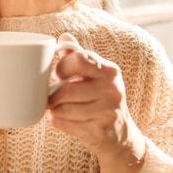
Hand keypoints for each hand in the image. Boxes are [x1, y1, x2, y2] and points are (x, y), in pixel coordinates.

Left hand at [47, 33, 145, 172]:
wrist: (121, 135)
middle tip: (50, 96)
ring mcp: (108, 112)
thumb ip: (79, 56)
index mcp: (109, 71)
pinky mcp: (99, 132)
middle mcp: (112, 90)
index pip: (80, 59)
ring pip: (64, 108)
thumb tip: (64, 37)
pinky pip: (65, 124)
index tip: (57, 74)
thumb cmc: (101, 98)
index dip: (62, 66)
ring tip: (55, 107)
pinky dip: (57, 121)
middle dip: (53, 94)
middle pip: (67, 89)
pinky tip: (60, 118)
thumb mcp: (96, 75)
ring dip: (54, 109)